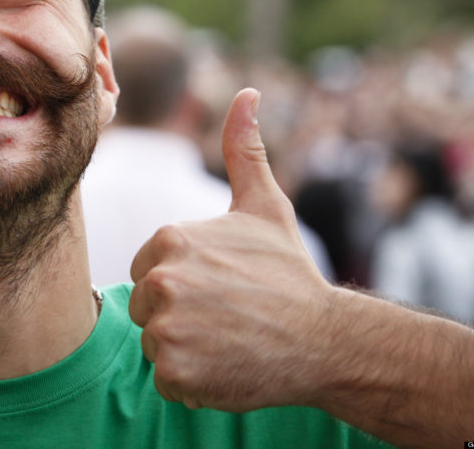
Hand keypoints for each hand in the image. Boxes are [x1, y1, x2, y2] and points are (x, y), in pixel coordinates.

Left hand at [128, 88, 334, 411]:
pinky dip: (192, 381)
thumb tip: (246, 93)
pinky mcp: (175, 371)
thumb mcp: (264, 207)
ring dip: (185, 348)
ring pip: (154, 341)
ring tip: (228, 339)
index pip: (148, 269)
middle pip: (145, 305)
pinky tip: (227, 365)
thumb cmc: (290, 272)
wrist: (328, 339)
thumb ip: (243, 150)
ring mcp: (167, 327)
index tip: (222, 288)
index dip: (184, 283)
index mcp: (171, 238)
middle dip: (179, 315)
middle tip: (228, 316)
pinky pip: (166, 378)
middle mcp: (162, 279)